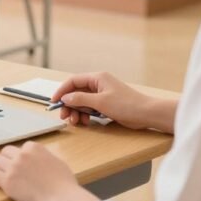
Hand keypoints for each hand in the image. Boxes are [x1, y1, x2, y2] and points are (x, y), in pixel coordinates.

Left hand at [0, 142, 97, 200]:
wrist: (62, 199)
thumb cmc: (64, 186)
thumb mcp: (57, 163)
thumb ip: (44, 158)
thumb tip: (39, 160)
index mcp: (34, 148)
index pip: (20, 147)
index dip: (20, 157)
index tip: (20, 164)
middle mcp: (22, 155)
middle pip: (5, 152)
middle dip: (7, 160)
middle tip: (8, 169)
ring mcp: (14, 167)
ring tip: (0, 175)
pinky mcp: (7, 181)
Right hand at [51, 72, 170, 130]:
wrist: (147, 114)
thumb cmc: (127, 105)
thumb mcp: (100, 102)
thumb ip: (81, 99)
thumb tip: (66, 98)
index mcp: (97, 78)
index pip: (73, 81)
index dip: (62, 91)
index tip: (54, 102)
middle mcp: (98, 84)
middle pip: (76, 92)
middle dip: (69, 105)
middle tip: (65, 117)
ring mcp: (103, 94)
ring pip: (82, 102)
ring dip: (77, 111)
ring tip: (76, 122)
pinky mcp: (107, 104)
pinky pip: (90, 108)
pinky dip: (85, 115)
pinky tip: (86, 122)